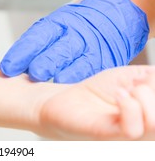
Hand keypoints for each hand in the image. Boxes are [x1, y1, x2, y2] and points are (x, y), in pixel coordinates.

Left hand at [0, 0, 148, 82]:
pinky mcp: (106, 60)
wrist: (114, 15)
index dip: (21, 52)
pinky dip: (83, 80)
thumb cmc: (75, 25)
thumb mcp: (55, 26)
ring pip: (79, 62)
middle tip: (32, 74)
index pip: (36, 37)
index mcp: (58, 23)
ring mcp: (93, 47)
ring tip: (53, 84)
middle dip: (45, 62)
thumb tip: (10, 68)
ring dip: (66, 74)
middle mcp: (75, 33)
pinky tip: (72, 89)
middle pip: (58, 49)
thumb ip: (35, 44)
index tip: (7, 68)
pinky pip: (94, 71)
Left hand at [39, 65, 154, 139]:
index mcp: (151, 114)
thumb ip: (152, 77)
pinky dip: (129, 105)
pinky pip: (133, 130)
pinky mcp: (111, 137)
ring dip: (143, 97)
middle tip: (136, 85)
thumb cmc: (101, 92)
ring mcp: (131, 138)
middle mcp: (147, 132)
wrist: (68, 101)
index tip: (143, 80)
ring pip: (154, 125)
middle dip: (153, 91)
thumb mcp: (133, 77)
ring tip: (125, 90)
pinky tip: (118, 94)